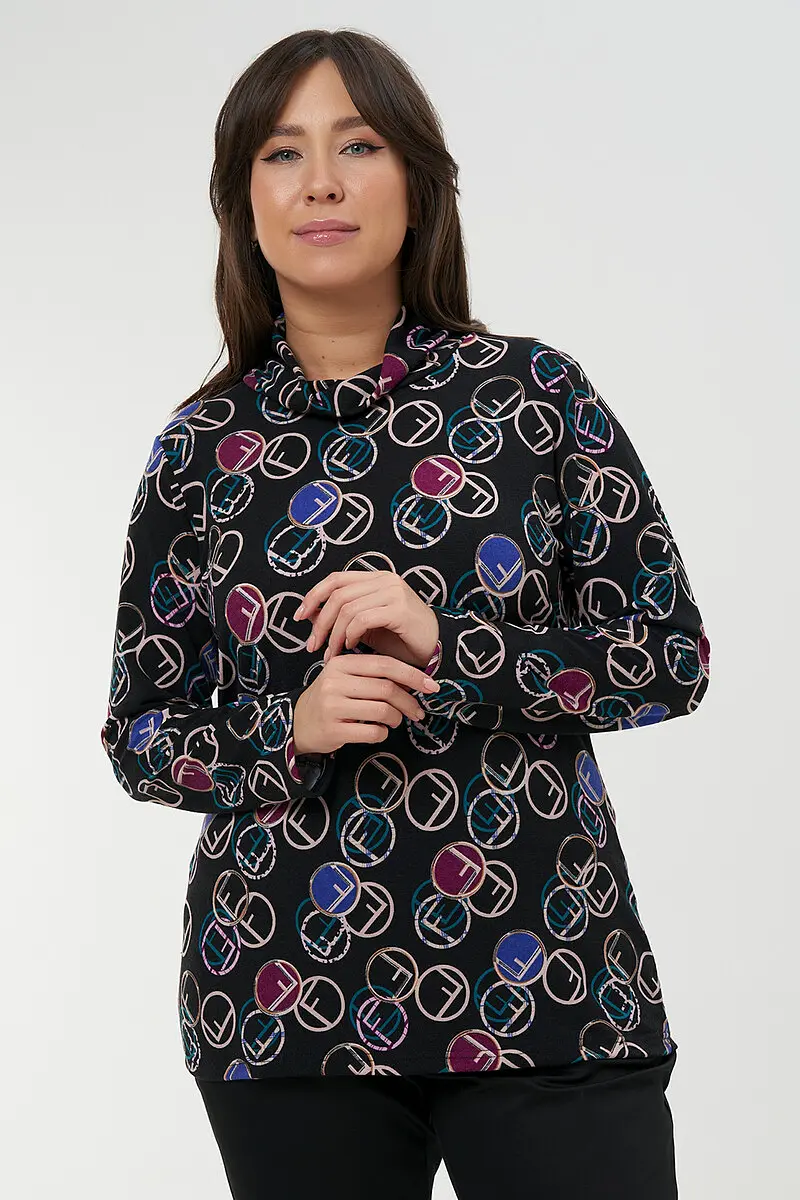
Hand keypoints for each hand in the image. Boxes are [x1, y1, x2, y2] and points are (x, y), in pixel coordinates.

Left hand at [293, 571, 439, 669]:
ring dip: (335, 634)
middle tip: (313, 646)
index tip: (299, 617)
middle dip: (320, 622)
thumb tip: (308, 616)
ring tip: (333, 653)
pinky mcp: (400, 609)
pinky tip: (351, 647)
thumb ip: (340, 618)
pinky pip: (363, 619)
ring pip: (347, 609)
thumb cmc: (400, 639)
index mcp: (375, 578)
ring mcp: (393, 592)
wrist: (436, 648)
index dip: (313, 596)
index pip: (335, 579)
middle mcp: (384, 579)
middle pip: (337, 595)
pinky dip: (351, 634)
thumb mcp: (364, 627)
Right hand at [293, 653, 440, 754]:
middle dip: (409, 702)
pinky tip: (379, 731)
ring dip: (396, 719)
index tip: (432, 686)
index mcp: (340, 664)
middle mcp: (334, 682)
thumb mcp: (345, 678)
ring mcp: (332, 706)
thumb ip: (373, 675)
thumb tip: (415, 681)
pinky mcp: (333, 730)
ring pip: (382, 711)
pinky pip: (372, 732)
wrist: (297, 723)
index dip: (412, 675)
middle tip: (418, 712)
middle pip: (386, 689)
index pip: (385, 665)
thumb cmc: (330, 699)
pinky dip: (383, 733)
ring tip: (395, 721)